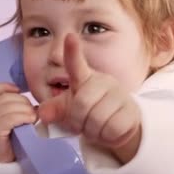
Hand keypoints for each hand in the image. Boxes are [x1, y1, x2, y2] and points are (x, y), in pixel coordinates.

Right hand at [0, 83, 36, 162]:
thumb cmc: (8, 143)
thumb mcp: (12, 123)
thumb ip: (18, 111)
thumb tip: (37, 106)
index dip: (9, 87)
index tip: (22, 94)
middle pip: (9, 97)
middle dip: (25, 102)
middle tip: (33, 114)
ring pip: (11, 105)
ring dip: (26, 110)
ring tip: (33, 120)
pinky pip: (11, 117)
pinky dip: (23, 117)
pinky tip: (30, 122)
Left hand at [39, 34, 141, 162]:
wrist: (117, 124)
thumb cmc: (89, 112)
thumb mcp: (69, 109)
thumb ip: (54, 109)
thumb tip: (42, 114)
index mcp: (85, 79)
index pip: (76, 64)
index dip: (72, 52)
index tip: (69, 37)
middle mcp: (103, 82)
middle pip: (81, 104)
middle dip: (77, 121)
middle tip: (81, 124)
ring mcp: (119, 95)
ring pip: (97, 119)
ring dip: (92, 131)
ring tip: (95, 127)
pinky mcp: (131, 111)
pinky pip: (112, 129)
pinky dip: (105, 136)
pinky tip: (107, 131)